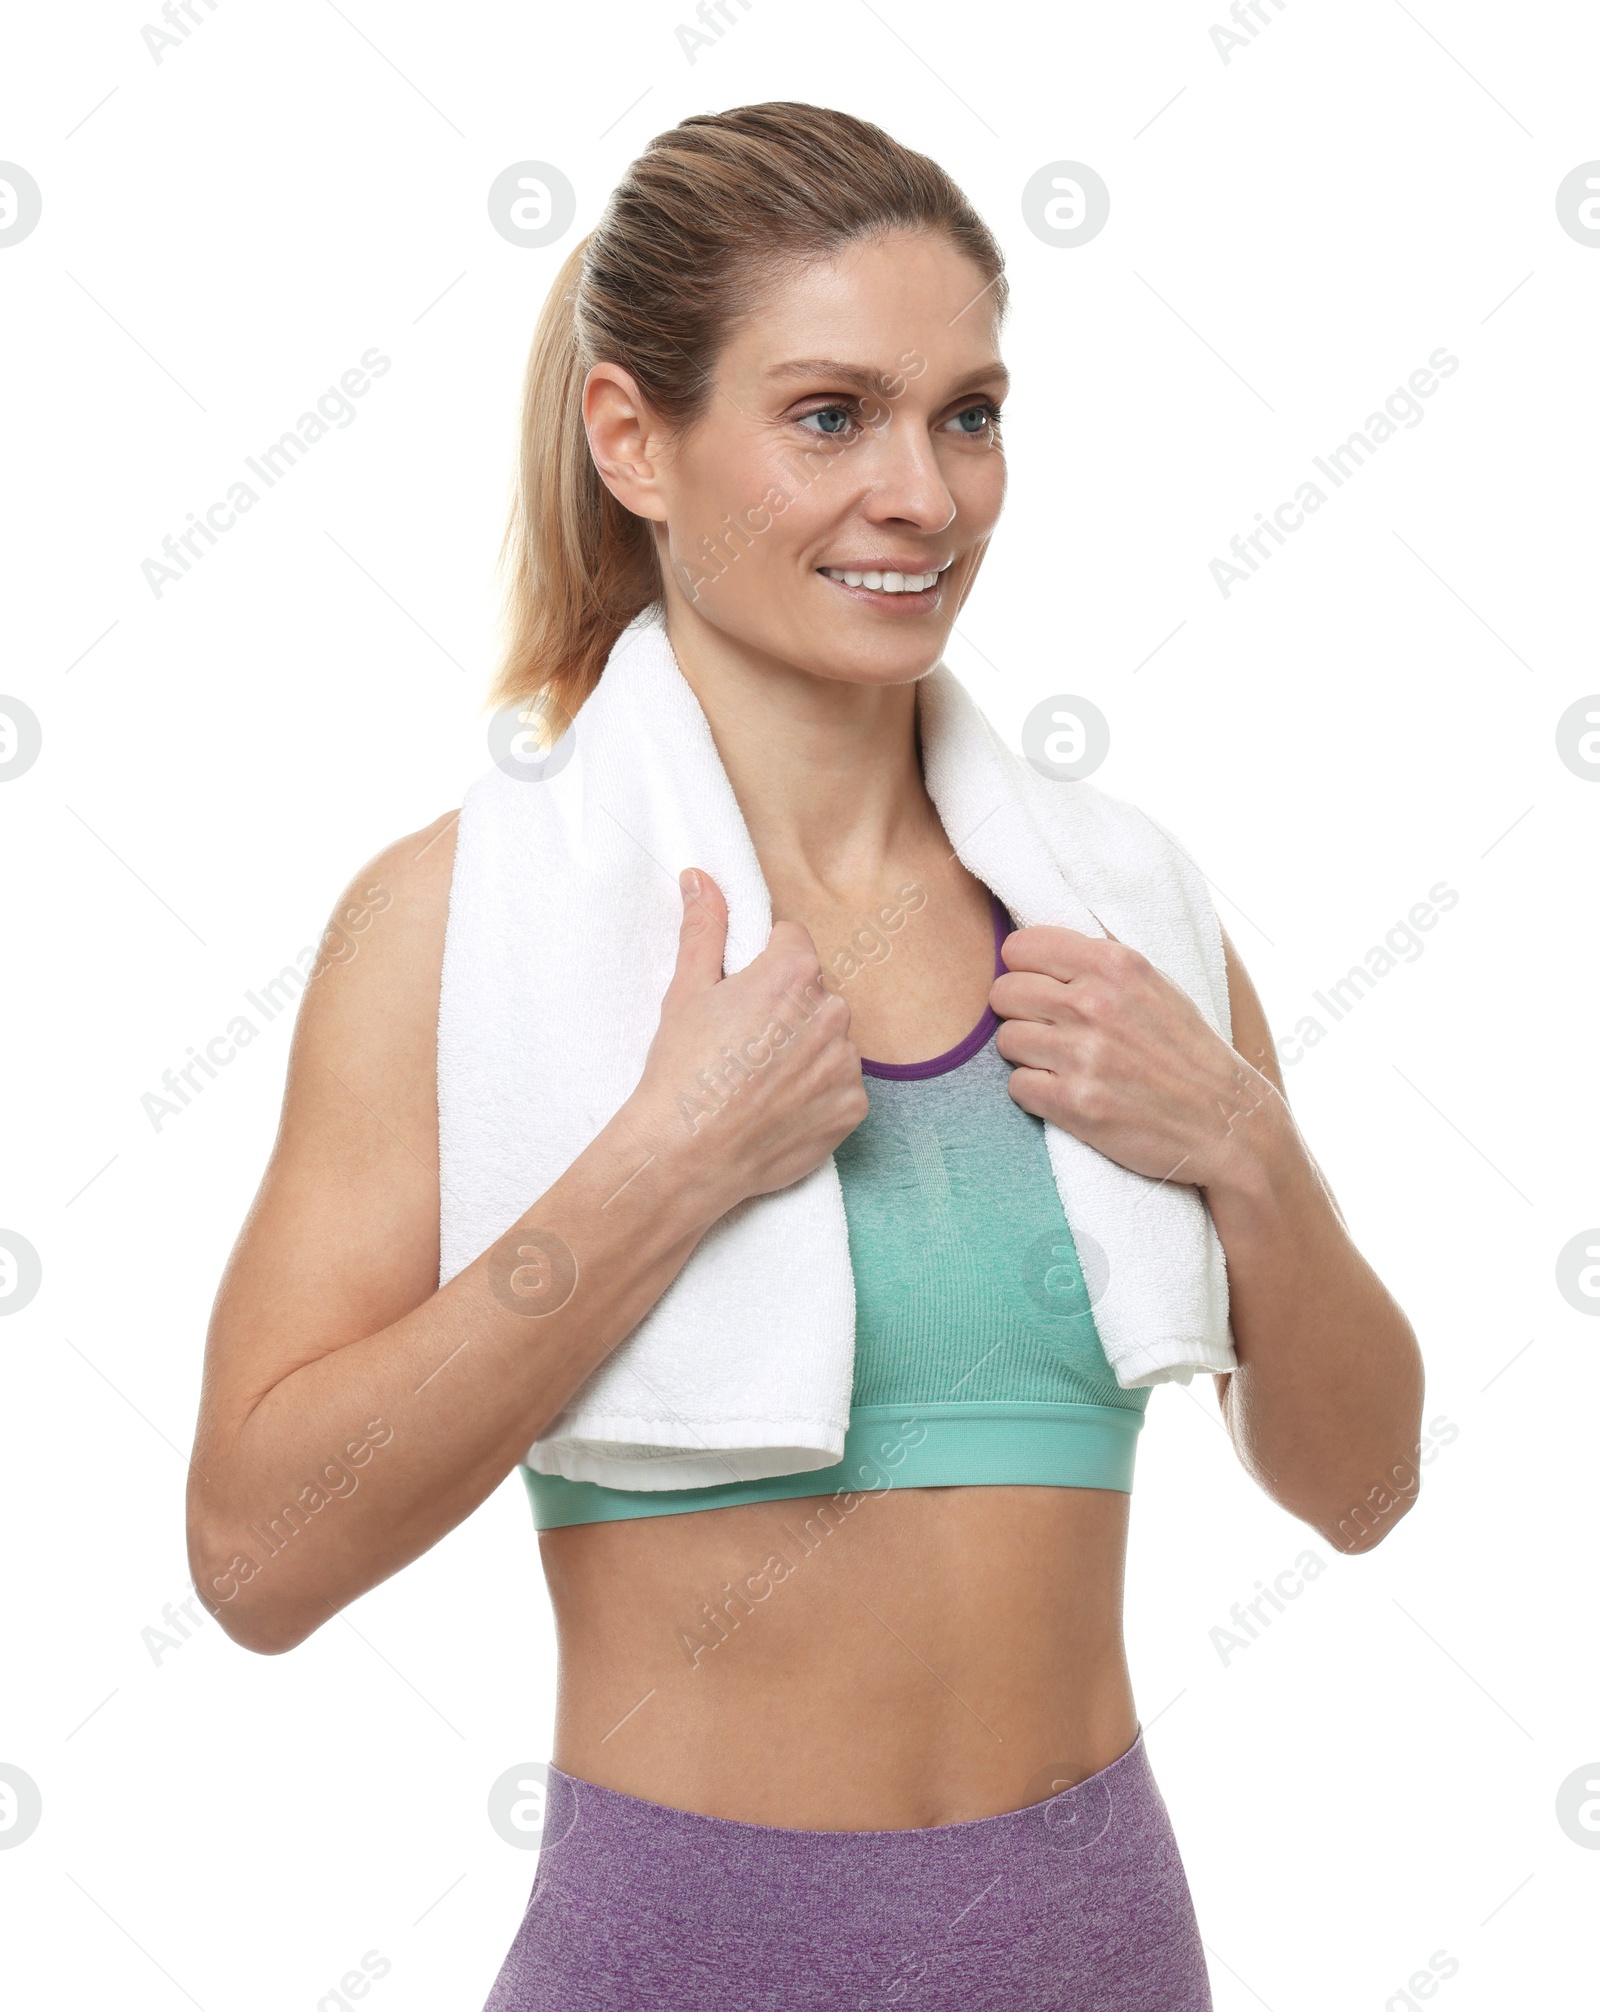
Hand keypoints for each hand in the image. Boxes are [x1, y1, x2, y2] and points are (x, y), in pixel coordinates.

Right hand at [631, 869, 869, 1218]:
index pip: (793, 942)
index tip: (742, 995)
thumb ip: (704, 929)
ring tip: (758, 1082)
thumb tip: (701, 879)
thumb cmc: (682, 1071)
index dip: (764, 964)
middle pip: (815, 994)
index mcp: (793, 972)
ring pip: (830, 1041)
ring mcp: (847, 1063)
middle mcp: (832, 1011)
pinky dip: (817, 1095)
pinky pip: (841, 1087)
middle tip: (743, 1045)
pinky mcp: (854, 1107)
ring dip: (806, 1053)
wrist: (687, 1154)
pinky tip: (778, 1109)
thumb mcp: (686, 991)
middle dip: (787, 1010)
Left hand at [989, 927, 1277, 1190]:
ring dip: (1027, 1055)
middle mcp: (1096, 1003)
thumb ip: (1097, 966)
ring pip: (1006, 1040)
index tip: (1039, 989)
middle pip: (1003, 993)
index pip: (1020, 948)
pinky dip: (1034, 1093)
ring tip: (1062, 1065)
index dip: (1022, 971)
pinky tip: (1065, 1094)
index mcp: (1115, 964)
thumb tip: (1030, 952)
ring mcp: (1085, 1054)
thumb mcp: (1153, 985)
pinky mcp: (1075, 1103)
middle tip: (1049, 1032)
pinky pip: (1016, 1086)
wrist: (1227, 1122)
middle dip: (1019, 1014)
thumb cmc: (1186, 1052)